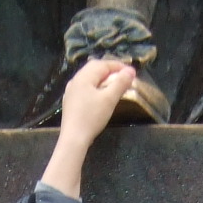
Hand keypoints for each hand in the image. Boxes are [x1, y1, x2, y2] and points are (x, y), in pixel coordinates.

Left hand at [40, 56, 134, 198]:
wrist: (73, 138)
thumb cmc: (92, 117)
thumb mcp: (109, 99)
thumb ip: (120, 83)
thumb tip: (130, 70)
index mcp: (84, 77)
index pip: (103, 64)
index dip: (118, 66)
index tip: (132, 73)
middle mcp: (75, 81)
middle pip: (94, 68)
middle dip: (110, 70)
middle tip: (124, 77)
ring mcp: (71, 91)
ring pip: (89, 78)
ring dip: (103, 79)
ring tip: (115, 86)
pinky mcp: (70, 102)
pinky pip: (85, 88)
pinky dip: (96, 87)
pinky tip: (101, 96)